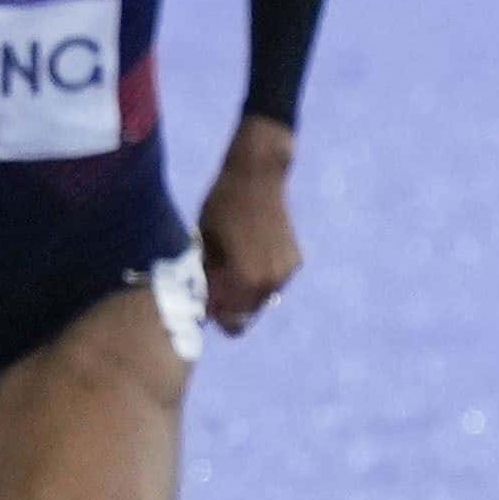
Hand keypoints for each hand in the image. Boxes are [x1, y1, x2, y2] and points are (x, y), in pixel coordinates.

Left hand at [198, 121, 301, 333]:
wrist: (257, 178)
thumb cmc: (222, 209)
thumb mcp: (205, 247)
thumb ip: (207, 279)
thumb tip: (203, 303)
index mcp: (247, 280)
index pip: (232, 320)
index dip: (216, 318)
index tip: (204, 310)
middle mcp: (272, 281)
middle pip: (248, 313)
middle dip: (230, 308)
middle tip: (213, 294)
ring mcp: (287, 271)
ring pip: (262, 299)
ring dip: (244, 295)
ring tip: (227, 277)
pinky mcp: (295, 259)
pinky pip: (273, 283)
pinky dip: (258, 281)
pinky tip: (245, 264)